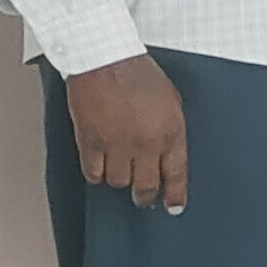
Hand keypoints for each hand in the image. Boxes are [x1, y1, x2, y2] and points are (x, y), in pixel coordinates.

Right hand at [64, 54, 187, 210]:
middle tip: (145, 199)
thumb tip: (169, 150)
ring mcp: (117, 145)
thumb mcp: (171, 99)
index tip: (174, 206)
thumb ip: (171, 128)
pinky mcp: (90, 143)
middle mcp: (146, 144)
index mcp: (171, 132)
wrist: (106, 60)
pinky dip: (96, 175)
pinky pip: (92, 173)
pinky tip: (99, 170)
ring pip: (118, 182)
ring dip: (120, 181)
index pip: (176, 174)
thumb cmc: (138, 73)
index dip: (175, 195)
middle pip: (145, 185)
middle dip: (146, 196)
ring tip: (120, 175)